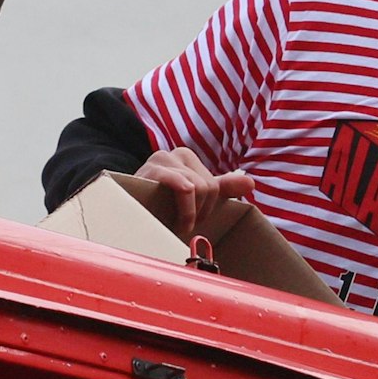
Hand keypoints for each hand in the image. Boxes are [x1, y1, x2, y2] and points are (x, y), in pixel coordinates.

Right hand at [135, 147, 253, 236]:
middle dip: (198, 212)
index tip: (191, 220)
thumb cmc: (159, 208)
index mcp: (186, 157)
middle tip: (182, 224)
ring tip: (175, 224)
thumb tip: (251, 182)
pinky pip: (184, 187)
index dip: (206, 209)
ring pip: (198, 188)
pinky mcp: (152, 170)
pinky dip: (185, 210)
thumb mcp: (195, 197)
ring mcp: (162, 159)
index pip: (214, 186)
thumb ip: (222, 188)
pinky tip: (175, 222)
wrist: (127, 216)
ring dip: (189, 215)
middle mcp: (175, 154)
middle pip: (208, 187)